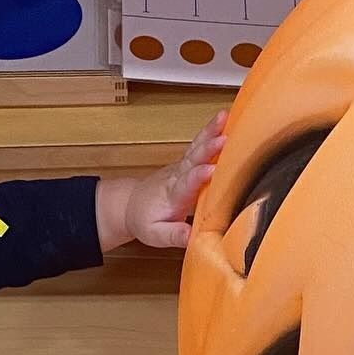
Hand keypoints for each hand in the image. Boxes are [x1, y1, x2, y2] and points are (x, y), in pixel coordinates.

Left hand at [96, 110, 226, 251]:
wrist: (130, 204)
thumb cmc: (145, 220)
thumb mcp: (156, 235)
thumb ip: (174, 236)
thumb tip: (192, 237)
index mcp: (172, 195)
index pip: (186, 184)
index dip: (198, 177)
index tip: (211, 171)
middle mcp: (177, 177)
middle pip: (192, 160)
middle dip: (208, 149)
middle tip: (223, 138)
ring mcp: (181, 166)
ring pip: (195, 147)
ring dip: (209, 132)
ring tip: (223, 116)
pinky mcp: (186, 162)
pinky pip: (198, 145)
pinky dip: (210, 131)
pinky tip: (222, 118)